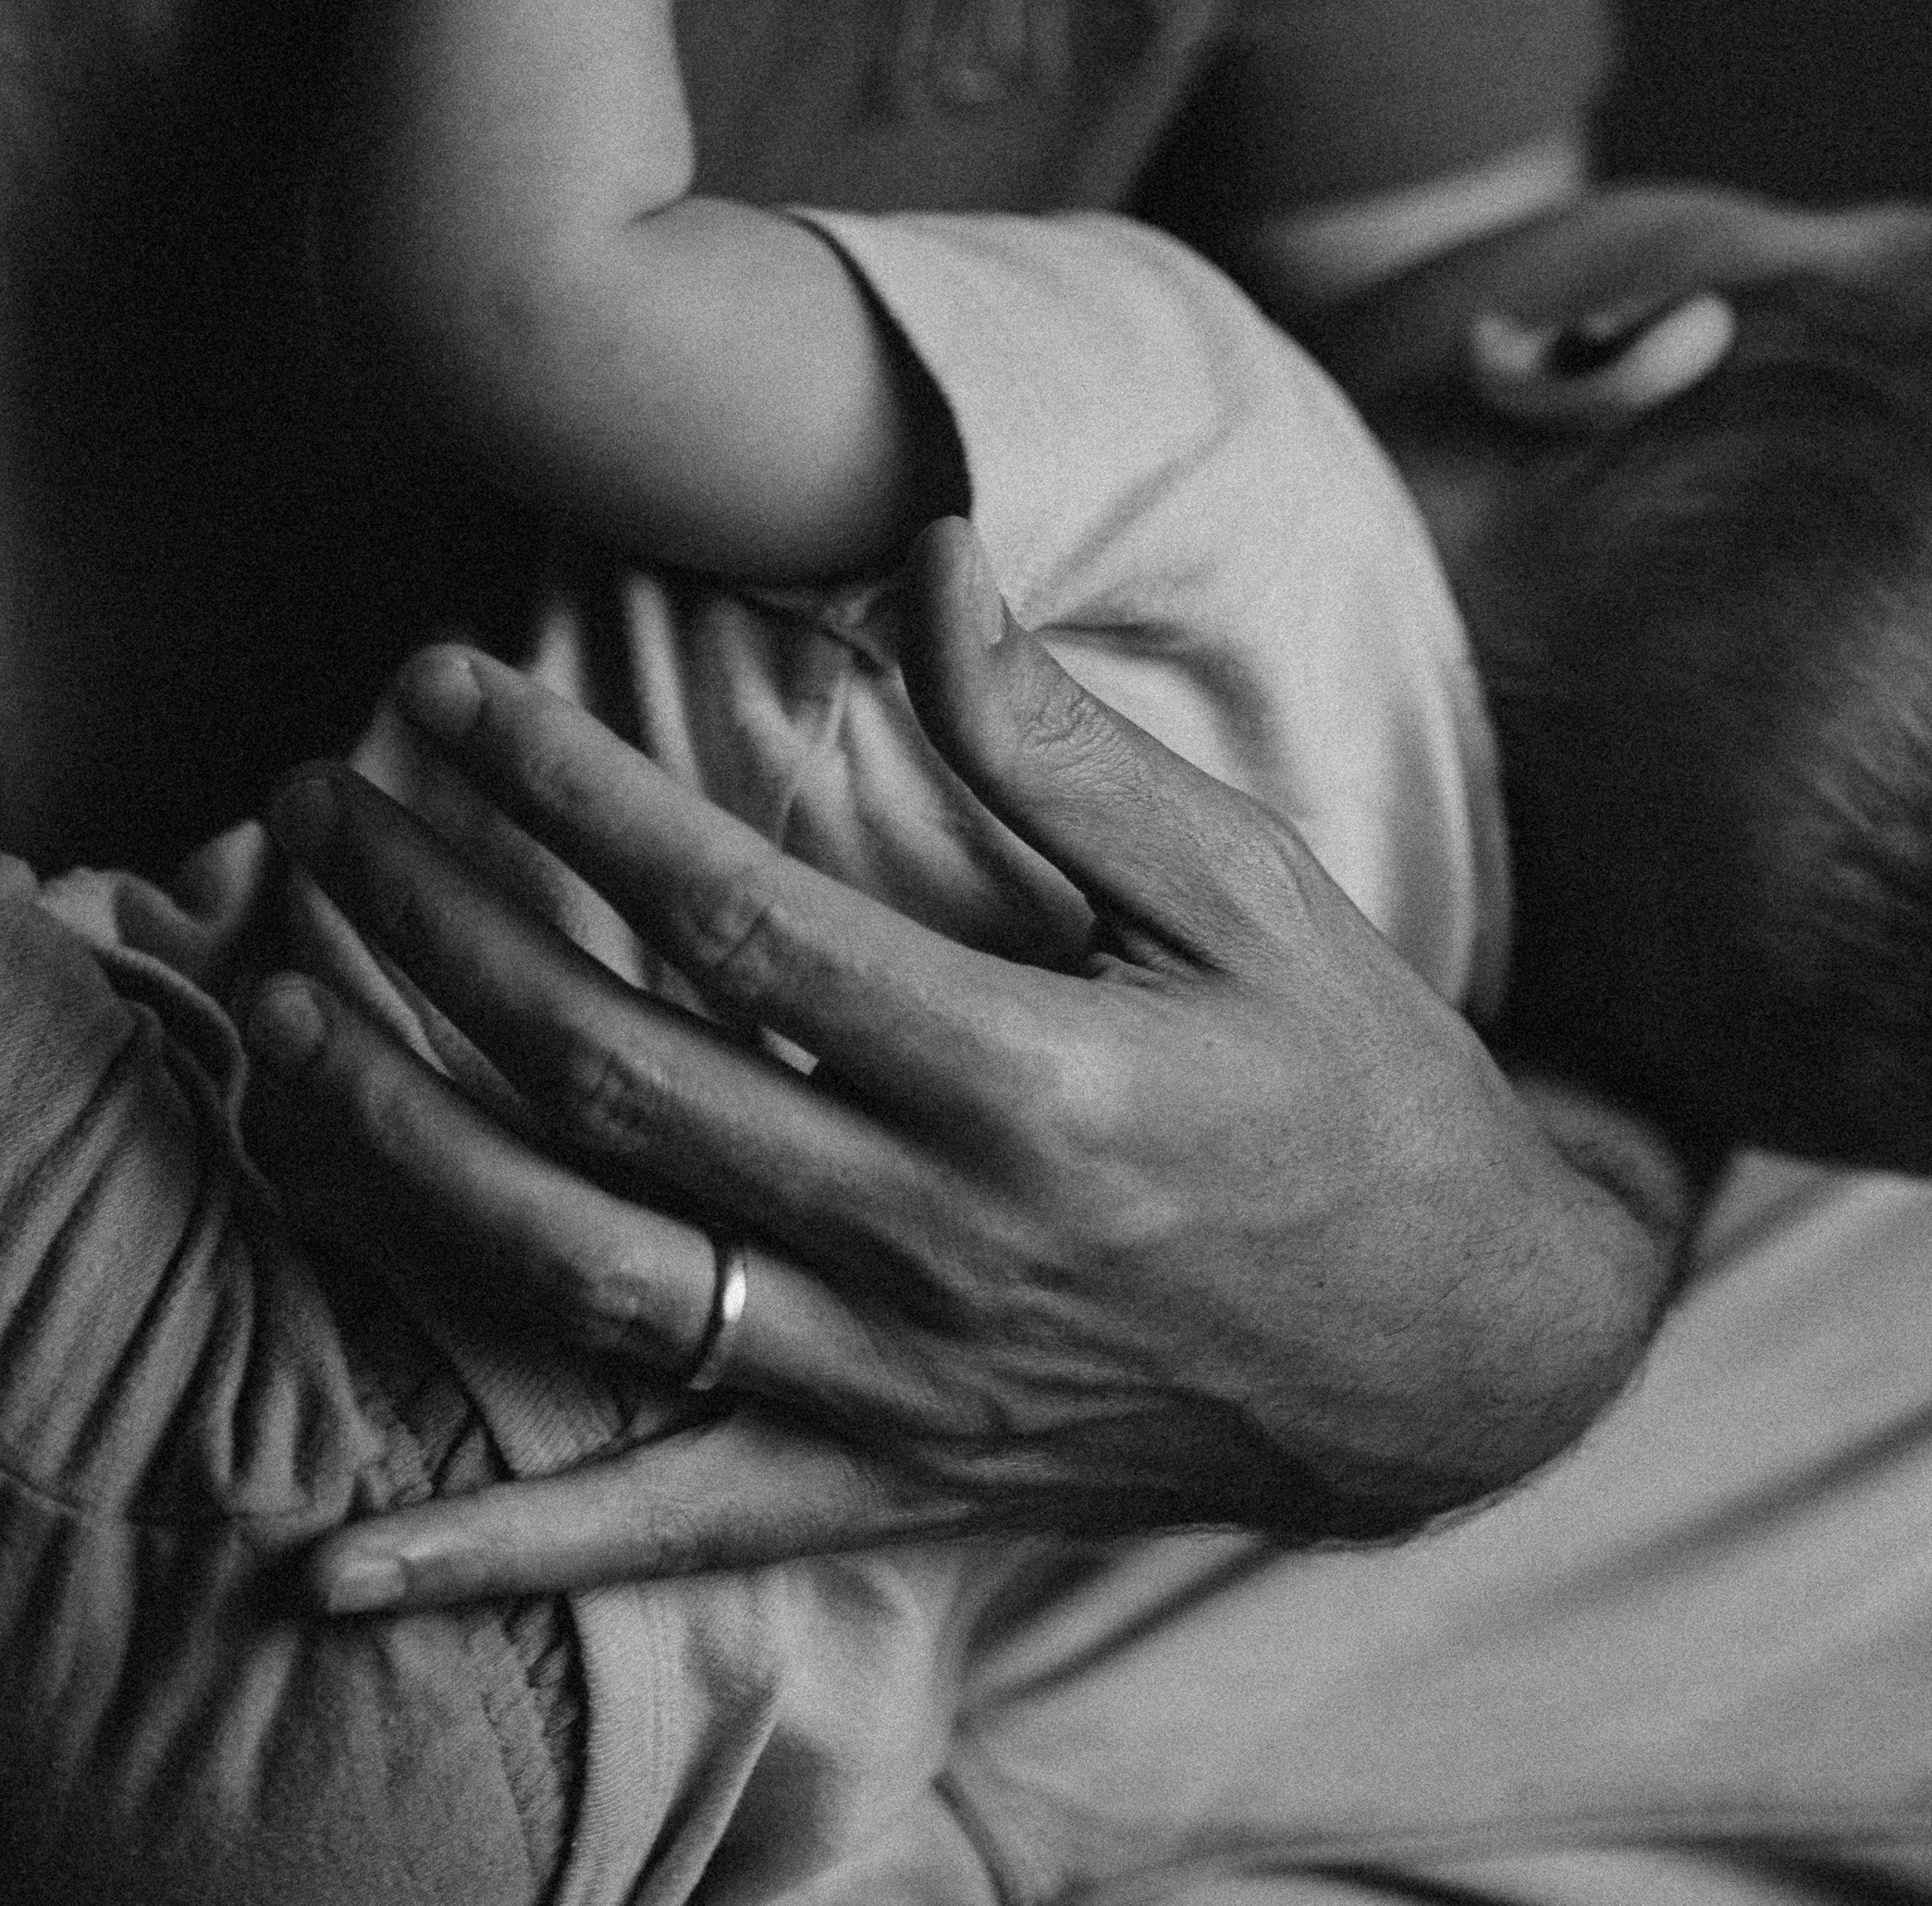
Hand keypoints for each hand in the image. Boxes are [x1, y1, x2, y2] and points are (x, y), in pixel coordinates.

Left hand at [247, 524, 1688, 1611]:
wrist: (1461, 1356)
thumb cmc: (1357, 1086)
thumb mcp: (1251, 888)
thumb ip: (1065, 742)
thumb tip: (929, 559)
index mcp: (1028, 1079)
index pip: (729, 917)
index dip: (563, 792)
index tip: (447, 692)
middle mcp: (938, 1244)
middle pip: (613, 1076)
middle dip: (430, 923)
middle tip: (312, 803)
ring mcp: (897, 1383)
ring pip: (587, 1271)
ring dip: (401, 1143)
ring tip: (271, 1016)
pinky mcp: (886, 1483)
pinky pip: (662, 1528)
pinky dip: (494, 1555)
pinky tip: (326, 1571)